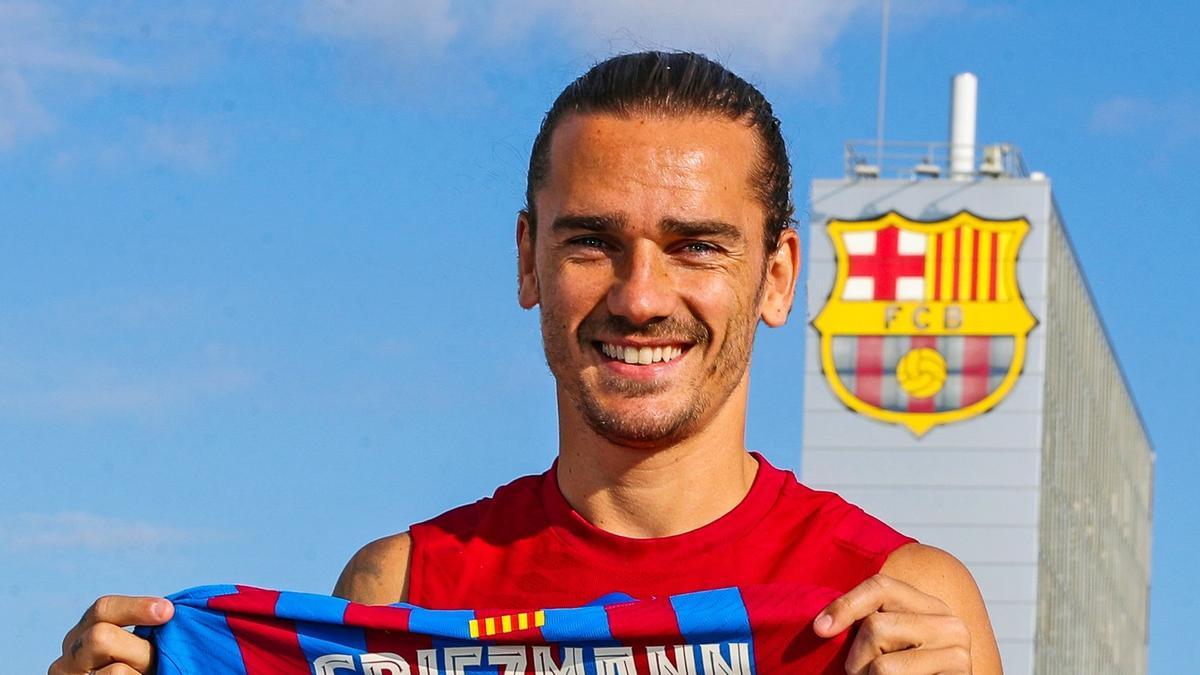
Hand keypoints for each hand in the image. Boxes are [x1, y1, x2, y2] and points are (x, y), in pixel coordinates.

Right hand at [49, 595, 172, 674]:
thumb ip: (143, 632)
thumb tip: (169, 610)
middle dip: (139, 649)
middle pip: (101, 637)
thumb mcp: (135, 650)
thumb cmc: (140, 671)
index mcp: (82, 635)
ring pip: (115, 671)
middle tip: (152, 663)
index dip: (136, 607)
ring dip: (140, 673)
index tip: (169, 612)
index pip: (102, 609)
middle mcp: (67, 659)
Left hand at [813, 573, 971, 674]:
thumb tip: (823, 625)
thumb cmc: (902, 673)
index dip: (846, 605)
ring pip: (882, 664)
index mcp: (929, 606)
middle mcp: (949, 623)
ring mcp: (957, 651)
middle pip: (875, 626)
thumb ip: (868, 625)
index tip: (820, 629)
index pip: (881, 586)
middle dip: (857, 658)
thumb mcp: (886, 645)